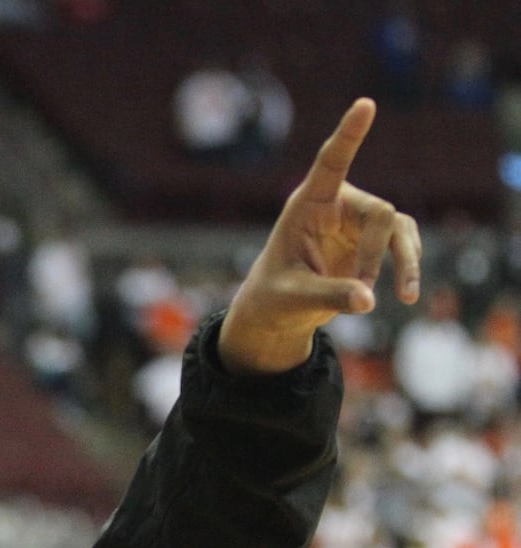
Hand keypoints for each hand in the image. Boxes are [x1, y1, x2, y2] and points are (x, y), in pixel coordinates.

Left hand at [219, 98, 421, 374]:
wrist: (278, 310)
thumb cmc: (274, 296)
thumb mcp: (293, 298)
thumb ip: (329, 296)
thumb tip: (368, 300)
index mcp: (307, 205)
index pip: (331, 162)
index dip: (348, 134)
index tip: (366, 104)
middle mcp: (336, 206)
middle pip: (380, 213)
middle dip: (376, 255)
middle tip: (364, 293)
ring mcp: (357, 223)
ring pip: (399, 228)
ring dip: (404, 262)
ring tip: (405, 299)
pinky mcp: (372, 242)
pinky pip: (404, 244)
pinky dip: (408, 268)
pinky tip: (406, 294)